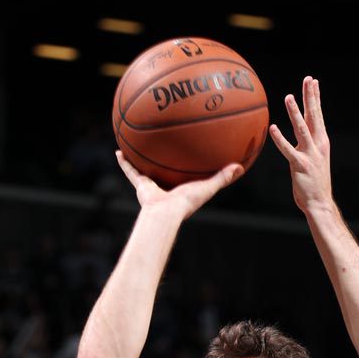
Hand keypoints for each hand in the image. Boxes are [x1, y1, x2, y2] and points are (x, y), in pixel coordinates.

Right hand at [116, 152, 242, 219]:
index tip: (188, 156)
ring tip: (133, 144)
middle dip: (162, 160)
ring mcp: (152, 186)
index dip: (187, 166)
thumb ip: (222, 177)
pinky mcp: (141, 185)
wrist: (166, 212)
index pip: (185, 174)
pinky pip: (131, 171)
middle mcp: (165, 187)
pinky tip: (118, 150)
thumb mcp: (208, 187)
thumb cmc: (187, 203)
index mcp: (181, 188)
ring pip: (144, 169)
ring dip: (139, 159)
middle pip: (163, 170)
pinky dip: (124, 163)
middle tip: (161, 147)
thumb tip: (240, 166)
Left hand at [269, 76, 332, 214]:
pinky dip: (280, 138)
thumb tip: (300, 136)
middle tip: (308, 79)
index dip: (315, 98)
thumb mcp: (314, 160)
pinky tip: (274, 128)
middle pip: (314, 116)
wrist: (319, 202)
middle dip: (310, 97)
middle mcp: (318, 145)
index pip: (318, 115)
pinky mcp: (300, 165)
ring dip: (295, 112)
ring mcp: (309, 155)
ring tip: (289, 96)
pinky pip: (288, 150)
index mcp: (321, 142)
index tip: (313, 82)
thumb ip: (307, 146)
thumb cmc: (315, 182)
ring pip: (302, 129)